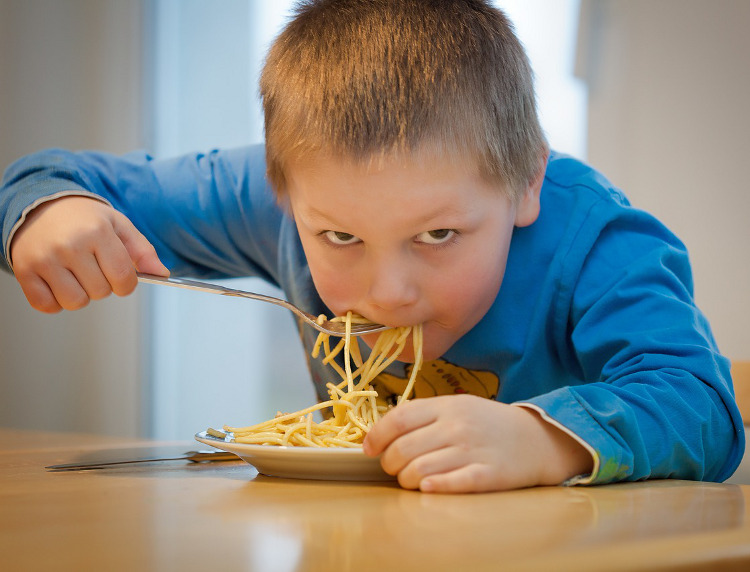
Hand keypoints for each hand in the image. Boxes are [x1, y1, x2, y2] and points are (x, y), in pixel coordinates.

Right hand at [10, 195, 167, 311]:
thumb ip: (143, 250)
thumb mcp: (118, 225)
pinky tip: (57, 281)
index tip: (120, 276)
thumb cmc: (83, 218)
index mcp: (97, 232)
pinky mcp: (24, 271)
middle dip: (103, 285)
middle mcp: (70, 245)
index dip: (126, 284)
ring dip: (80, 294)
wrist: (40, 204)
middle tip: (92, 266)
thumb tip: (162, 274)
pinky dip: (55, 300)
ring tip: (76, 274)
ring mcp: (44, 259)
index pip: (124, 278)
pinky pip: (46, 306)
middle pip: (101, 292)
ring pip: (75, 302)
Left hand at [363, 395, 592, 492]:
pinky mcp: (487, 474)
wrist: (536, 438)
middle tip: (394, 469)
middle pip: (404, 449)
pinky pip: (451, 483)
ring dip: (407, 480)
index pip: (399, 419)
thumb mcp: (457, 406)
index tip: (369, 448)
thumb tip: (382, 432)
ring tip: (411, 480)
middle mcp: (457, 426)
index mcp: (446, 406)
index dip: (377, 436)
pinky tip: (427, 488)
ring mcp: (472, 450)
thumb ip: (423, 415)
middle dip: (390, 464)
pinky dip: (433, 487)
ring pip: (420, 470)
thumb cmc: (487, 423)